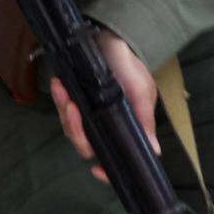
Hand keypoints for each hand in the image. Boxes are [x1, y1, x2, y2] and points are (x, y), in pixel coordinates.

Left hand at [48, 30, 159, 182]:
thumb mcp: (142, 94)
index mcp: (122, 129)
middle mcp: (102, 126)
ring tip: (64, 91)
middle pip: (84, 145)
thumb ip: (144, 121)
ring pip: (70, 128)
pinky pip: (61, 109)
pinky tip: (59, 86)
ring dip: (65, 111)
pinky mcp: (72, 102)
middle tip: (73, 107)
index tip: (97, 170)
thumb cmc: (131, 71)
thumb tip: (154, 151)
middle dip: (76, 130)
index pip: (112, 157)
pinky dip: (59, 98)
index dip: (105, 170)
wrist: (114, 43)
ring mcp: (86, 116)